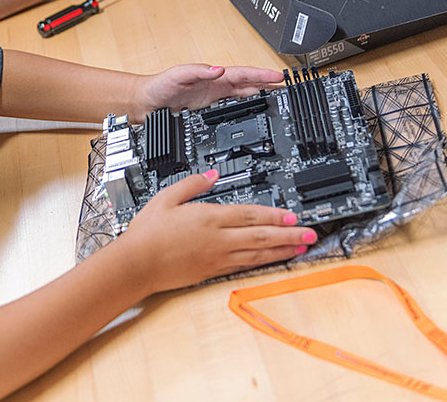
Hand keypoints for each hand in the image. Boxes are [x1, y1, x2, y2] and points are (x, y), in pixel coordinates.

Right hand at [119, 173, 315, 291]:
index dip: (274, 215)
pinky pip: (245, 265)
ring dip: (282, 250)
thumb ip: (192, 184)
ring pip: (258, 253)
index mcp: (208, 217)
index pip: (249, 214)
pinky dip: (263, 262)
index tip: (292, 215)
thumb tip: (213, 175)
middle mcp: (218, 239)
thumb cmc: (147, 232)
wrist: (136, 264)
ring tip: (301, 248)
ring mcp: (217, 257)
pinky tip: (273, 260)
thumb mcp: (166, 197)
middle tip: (310, 234)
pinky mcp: (212, 271)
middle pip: (261, 235)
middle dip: (289, 235)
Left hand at [134, 64, 284, 117]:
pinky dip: (247, 107)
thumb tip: (218, 69)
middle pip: (249, 83)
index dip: (261, 75)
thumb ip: (197, 72)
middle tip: (288, 86)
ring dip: (261, 94)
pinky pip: (233, 107)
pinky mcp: (208, 110)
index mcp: (212, 76)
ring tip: (280, 97)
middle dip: (268, 83)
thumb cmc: (157, 86)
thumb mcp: (177, 76)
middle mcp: (215, 85)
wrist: (144, 103)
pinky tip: (256, 111)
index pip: (243, 74)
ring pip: (244, 94)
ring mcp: (213, 97)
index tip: (278, 76)